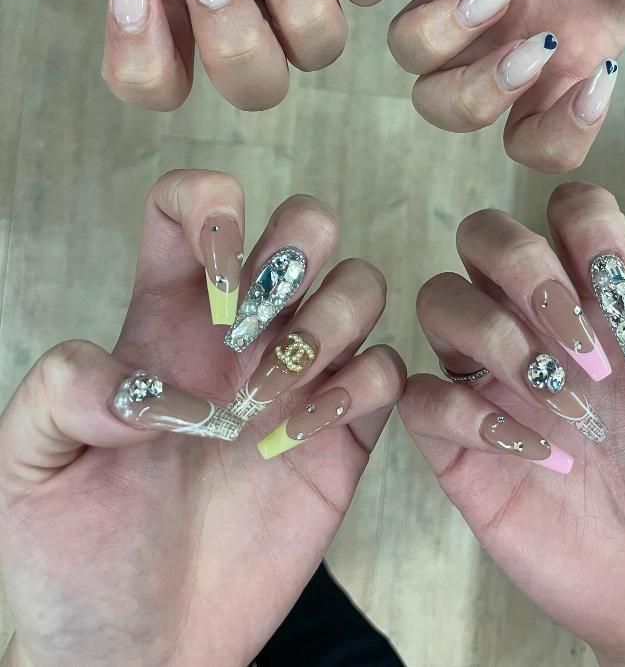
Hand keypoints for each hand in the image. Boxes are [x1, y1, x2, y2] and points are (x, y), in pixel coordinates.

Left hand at [0, 170, 403, 666]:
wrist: (138, 647)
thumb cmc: (74, 556)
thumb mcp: (24, 466)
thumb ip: (57, 390)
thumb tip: (145, 380)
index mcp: (166, 314)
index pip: (194, 204)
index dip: (211, 204)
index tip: (212, 278)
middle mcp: (240, 332)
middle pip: (307, 223)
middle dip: (294, 251)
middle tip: (250, 329)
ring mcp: (297, 379)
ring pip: (361, 284)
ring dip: (330, 322)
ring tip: (267, 399)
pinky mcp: (340, 436)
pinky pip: (387, 370)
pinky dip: (359, 387)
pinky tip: (296, 438)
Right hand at [400, 182, 624, 665]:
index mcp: (598, 305)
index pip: (566, 210)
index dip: (585, 223)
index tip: (618, 283)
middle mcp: (533, 327)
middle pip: (484, 234)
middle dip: (525, 267)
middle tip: (585, 346)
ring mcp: (490, 382)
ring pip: (438, 299)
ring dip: (495, 337)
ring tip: (563, 403)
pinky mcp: (459, 446)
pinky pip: (422, 397)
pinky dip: (470, 415)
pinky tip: (541, 455)